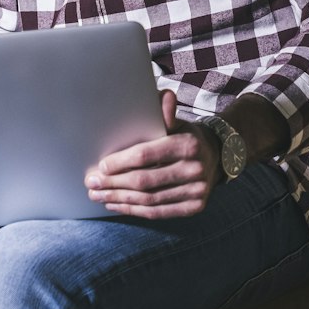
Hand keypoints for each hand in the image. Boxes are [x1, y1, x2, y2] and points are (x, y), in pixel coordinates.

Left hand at [85, 90, 219, 219]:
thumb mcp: (178, 122)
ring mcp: (196, 191)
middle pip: (145, 181)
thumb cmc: (186, 136)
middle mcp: (194, 169)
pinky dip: (134, 210)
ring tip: (98, 196)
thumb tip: (164, 96)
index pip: (146, 155)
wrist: (216, 156)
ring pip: (149, 200)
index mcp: (187, 144)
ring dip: (119, 199)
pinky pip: (158, 213)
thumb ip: (165, 112)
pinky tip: (117, 205)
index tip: (101, 166)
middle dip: (114, 184)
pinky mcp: (195, 207)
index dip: (120, 162)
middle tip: (92, 183)